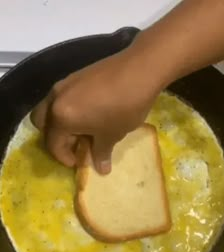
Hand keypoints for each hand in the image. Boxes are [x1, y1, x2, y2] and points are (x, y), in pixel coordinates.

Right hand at [31, 45, 158, 173]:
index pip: (53, 144)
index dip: (64, 158)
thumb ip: (101, 153)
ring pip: (50, 108)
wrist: (140, 70)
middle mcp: (55, 100)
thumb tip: (101, 169)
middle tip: (74, 144)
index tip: (78, 163)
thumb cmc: (123, 108)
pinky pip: (61, 97)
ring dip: (60, 123)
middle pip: (42, 124)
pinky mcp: (74, 75)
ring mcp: (63, 84)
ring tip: (82, 129)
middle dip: (55, 138)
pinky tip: (88, 112)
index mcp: (60, 117)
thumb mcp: (111, 134)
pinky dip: (67, 109)